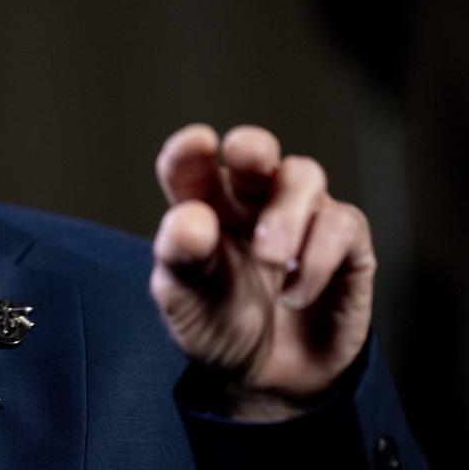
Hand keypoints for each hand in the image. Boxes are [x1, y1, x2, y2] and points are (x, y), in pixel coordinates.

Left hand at [150, 124, 375, 419]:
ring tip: (271, 259)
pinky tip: (296, 293)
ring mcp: (299, 218)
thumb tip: (190, 219)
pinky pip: (342, 223)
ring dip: (287, 214)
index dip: (189, 151)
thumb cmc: (218, 326)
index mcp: (202, 208)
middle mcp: (249, 203)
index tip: (196, 143)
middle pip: (255, 151)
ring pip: (304, 176)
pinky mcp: (345, 244)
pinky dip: (318, 258)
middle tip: (250, 157)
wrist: (265, 381)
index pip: (189, 167)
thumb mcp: (184, 302)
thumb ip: (179, 260)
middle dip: (253, 147)